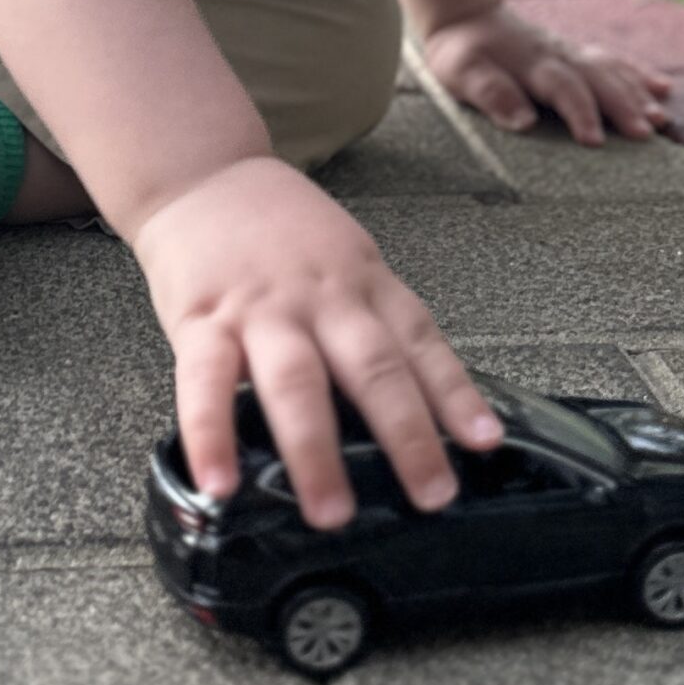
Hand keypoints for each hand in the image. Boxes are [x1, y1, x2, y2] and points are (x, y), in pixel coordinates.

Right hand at [130, 155, 500, 530]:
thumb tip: (416, 401)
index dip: (455, 393)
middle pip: (373, 367)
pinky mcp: (202, 320)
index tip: (483, 442)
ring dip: (316, 452)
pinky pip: (205, 384)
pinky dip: (211, 436)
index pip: (420, 341)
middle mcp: (320, 297)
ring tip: (330, 511)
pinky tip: (219, 481)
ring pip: (296, 382)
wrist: (201, 174)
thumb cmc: (277, 228)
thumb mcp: (343, 259)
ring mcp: (262, 309)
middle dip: (406, 436)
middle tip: (430, 494)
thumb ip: (371, 322)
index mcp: (362, 283)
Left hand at [423, 4, 671, 145]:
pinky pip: (614, 62)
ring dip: (637, 94)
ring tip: (661, 119)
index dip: (581, 113)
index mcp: (531, 65)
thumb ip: (491, 93)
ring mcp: (572, 53)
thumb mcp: (462, 73)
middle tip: (645, 133)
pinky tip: (664, 89)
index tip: (595, 141)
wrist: (467, 17)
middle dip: (623, 106)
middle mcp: (559, 56)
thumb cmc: (463, 54)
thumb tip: (524, 122)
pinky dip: (639, 75)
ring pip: (612, 70)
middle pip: (598, 79)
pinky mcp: (578, 54)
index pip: (563, 89)